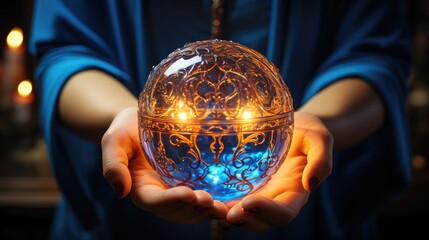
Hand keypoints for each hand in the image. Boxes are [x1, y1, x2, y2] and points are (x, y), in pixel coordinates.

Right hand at [101, 107, 227, 223]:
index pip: (154, 201)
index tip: (188, 194)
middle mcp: (160, 195)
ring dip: (207, 212)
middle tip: (211, 202)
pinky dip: (216, 202)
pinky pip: (202, 198)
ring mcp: (175, 191)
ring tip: (225, 207)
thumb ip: (113, 164)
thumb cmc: (126, 129)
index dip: (171, 201)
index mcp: (141, 189)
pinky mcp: (190, 183)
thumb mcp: (114, 140)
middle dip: (193, 210)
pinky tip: (232, 199)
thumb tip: (120, 192)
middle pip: (176, 212)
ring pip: (191, 211)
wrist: (141, 121)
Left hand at [223, 111, 332, 231]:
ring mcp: (258, 193)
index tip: (250, 202)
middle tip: (226, 213)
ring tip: (212, 208)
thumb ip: (321, 160)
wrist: (291, 126)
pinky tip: (204, 195)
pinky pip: (230, 198)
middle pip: (260, 221)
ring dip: (227, 215)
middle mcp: (275, 198)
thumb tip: (310, 183)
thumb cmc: (306, 132)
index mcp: (295, 192)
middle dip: (244, 220)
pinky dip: (219, 201)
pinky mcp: (243, 185)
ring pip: (242, 214)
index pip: (283, 212)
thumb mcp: (319, 139)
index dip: (268, 212)